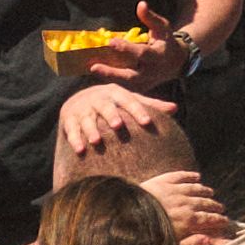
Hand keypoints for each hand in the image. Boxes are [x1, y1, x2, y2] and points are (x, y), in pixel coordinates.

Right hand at [58, 82, 180, 156]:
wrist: (81, 98)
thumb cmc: (115, 103)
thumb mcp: (130, 100)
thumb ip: (151, 104)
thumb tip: (175, 108)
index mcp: (116, 94)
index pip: (130, 101)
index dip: (138, 111)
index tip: (147, 122)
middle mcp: (98, 100)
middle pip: (105, 107)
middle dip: (111, 116)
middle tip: (118, 126)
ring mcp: (83, 109)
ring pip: (87, 120)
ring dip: (91, 130)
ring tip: (97, 141)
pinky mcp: (69, 119)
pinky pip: (71, 130)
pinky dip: (75, 140)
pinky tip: (80, 150)